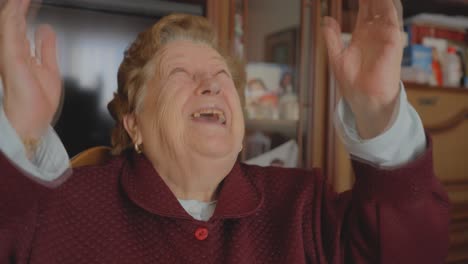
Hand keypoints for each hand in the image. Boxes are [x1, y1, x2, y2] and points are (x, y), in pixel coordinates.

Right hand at [0, 0, 60, 146]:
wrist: (33, 121)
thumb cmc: (38, 102)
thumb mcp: (49, 68)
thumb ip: (46, 48)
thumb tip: (45, 29)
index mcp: (21, 56)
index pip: (21, 28)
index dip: (24, 12)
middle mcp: (12, 52)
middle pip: (14, 23)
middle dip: (18, 6)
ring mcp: (9, 53)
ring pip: (10, 22)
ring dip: (15, 6)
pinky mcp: (11, 56)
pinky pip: (11, 30)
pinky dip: (14, 15)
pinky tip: (17, 3)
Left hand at [322, 0, 403, 138]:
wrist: (363, 98)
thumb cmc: (352, 82)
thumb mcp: (337, 56)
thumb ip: (332, 37)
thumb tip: (326, 20)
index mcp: (362, 35)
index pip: (364, 10)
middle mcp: (375, 33)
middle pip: (375, 5)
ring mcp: (384, 35)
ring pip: (385, 8)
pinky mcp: (392, 41)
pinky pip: (393, 18)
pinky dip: (388, 5)